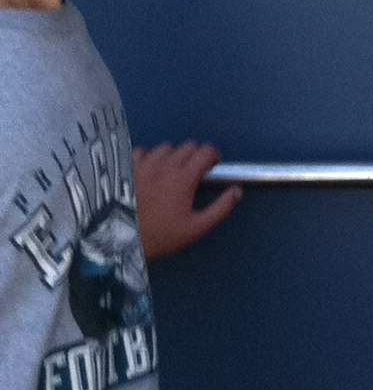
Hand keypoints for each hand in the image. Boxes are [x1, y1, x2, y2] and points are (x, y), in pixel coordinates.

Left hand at [133, 143, 241, 261]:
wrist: (118, 242)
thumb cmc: (158, 238)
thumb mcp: (196, 229)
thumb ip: (221, 208)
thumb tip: (237, 192)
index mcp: (183, 178)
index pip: (205, 151)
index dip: (213, 157)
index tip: (212, 167)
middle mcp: (163, 166)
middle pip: (188, 146)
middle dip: (195, 157)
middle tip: (193, 174)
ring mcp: (142, 165)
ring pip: (166, 148)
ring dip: (173, 156)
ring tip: (170, 173)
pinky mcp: (125, 168)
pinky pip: (142, 152)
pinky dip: (149, 158)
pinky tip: (149, 172)